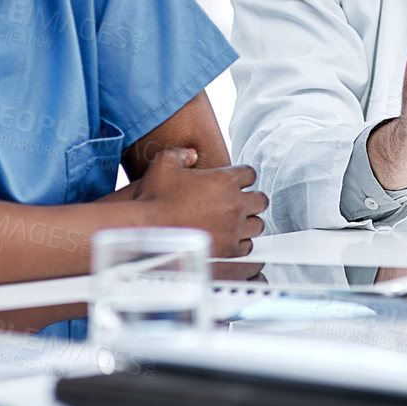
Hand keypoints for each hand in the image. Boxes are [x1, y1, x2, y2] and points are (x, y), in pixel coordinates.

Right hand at [129, 147, 266, 256]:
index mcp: (224, 180)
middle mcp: (234, 204)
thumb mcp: (163, 164)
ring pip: (257, 225)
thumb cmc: (152, 199)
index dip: (242, 177)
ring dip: (248, 222)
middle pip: (261, 200)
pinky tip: (229, 240)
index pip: (250, 174)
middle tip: (240, 203)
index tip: (235, 182)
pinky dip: (241, 243)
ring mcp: (233, 229)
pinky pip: (246, 246)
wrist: (145, 232)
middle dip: (252, 200)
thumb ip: (181, 154)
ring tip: (236, 222)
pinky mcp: (228, 250)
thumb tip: (192, 155)